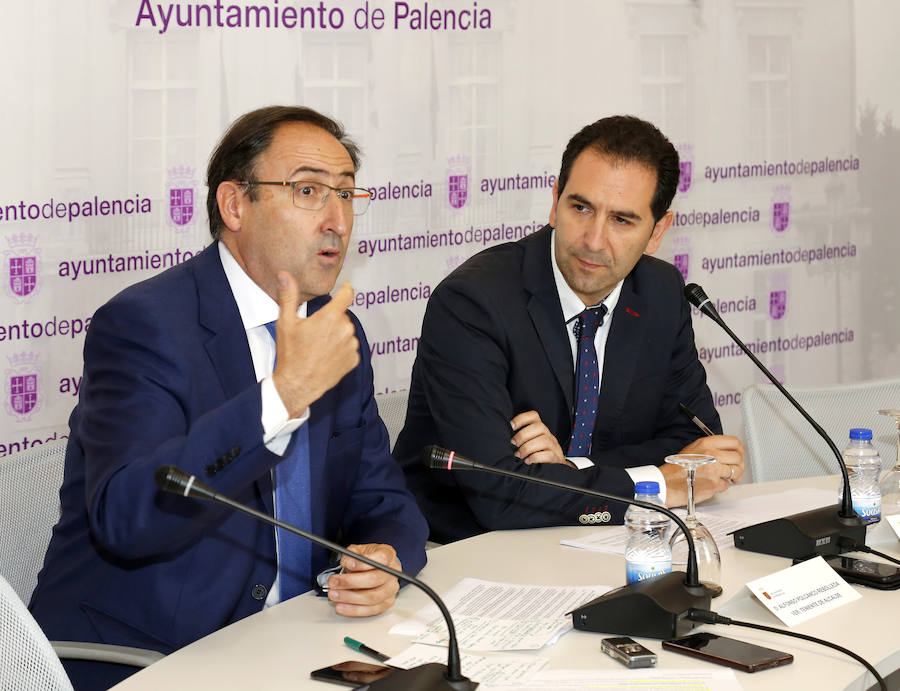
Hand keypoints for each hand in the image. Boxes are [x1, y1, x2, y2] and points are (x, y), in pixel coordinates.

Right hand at [271, 274, 359, 416]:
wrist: (298, 384)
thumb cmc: (291, 354)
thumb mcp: (286, 322)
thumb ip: (288, 296)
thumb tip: (284, 275)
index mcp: (330, 317)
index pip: (347, 294)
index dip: (346, 289)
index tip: (345, 287)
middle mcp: (345, 329)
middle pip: (342, 316)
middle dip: (331, 320)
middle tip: (314, 332)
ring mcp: (351, 346)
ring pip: (346, 332)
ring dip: (337, 335)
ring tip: (318, 347)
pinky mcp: (353, 360)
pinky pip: (349, 348)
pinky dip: (340, 350)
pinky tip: (326, 357)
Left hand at [326, 544, 400, 616]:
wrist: (375, 569)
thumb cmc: (367, 559)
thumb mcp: (359, 550)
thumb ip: (351, 554)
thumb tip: (346, 562)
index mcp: (388, 555)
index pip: (380, 559)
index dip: (363, 563)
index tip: (348, 564)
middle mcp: (392, 573)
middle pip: (374, 579)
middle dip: (350, 582)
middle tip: (334, 582)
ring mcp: (391, 589)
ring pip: (372, 597)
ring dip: (350, 598)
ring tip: (334, 595)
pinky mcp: (387, 603)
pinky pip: (371, 610)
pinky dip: (354, 609)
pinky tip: (341, 606)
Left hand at [510, 410, 567, 465]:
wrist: (556, 468)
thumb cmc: (539, 454)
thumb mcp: (531, 443)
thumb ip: (521, 438)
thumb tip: (507, 438)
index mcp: (540, 430)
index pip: (534, 416)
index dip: (522, 418)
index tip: (512, 426)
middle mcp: (548, 435)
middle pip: (539, 427)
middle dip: (523, 435)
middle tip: (514, 443)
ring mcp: (553, 446)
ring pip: (544, 440)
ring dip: (528, 447)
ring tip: (519, 454)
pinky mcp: (556, 458)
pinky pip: (548, 455)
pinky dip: (535, 457)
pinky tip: (527, 461)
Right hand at [662, 435, 744, 506]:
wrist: (667, 483)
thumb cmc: (677, 468)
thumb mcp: (693, 449)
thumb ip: (711, 448)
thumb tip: (727, 451)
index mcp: (706, 444)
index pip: (734, 442)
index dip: (739, 450)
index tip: (738, 455)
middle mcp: (711, 454)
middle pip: (738, 457)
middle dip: (739, 465)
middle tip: (734, 470)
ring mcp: (714, 469)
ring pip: (736, 471)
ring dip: (733, 476)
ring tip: (726, 478)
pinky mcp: (714, 483)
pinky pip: (727, 484)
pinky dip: (722, 486)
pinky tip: (713, 484)